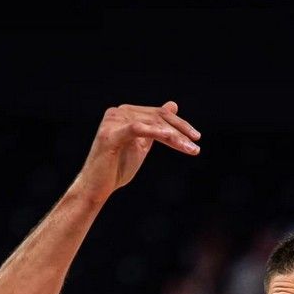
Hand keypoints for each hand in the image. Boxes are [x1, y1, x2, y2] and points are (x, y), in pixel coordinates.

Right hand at [70, 102, 200, 201]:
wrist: (96, 187)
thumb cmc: (117, 168)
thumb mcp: (142, 145)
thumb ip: (156, 127)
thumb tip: (172, 105)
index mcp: (126, 113)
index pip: (159, 114)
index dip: (179, 125)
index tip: (196, 138)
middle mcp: (118, 112)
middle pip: (158, 117)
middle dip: (180, 131)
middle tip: (196, 144)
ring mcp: (113, 122)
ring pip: (152, 124)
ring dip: (174, 137)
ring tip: (191, 149)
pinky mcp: (110, 134)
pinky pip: (138, 129)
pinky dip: (156, 132)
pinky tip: (171, 139)